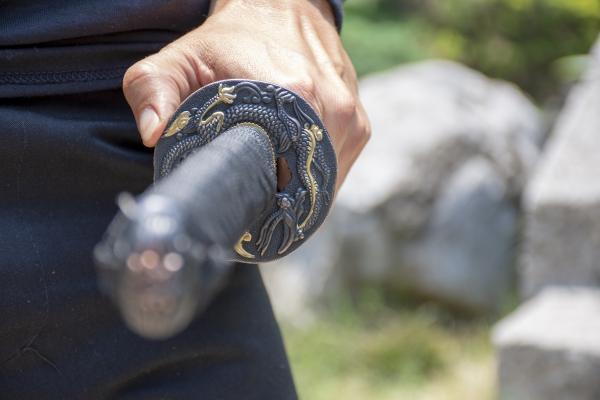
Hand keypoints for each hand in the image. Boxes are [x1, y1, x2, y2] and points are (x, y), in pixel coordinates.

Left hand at [123, 0, 369, 187]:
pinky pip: (337, 167)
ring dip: (299, 193)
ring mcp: (350, 118)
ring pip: (324, 180)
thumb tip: (152, 133)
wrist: (282, 8)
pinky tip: (292, 174)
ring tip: (271, 194)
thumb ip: (153, 89)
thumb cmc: (228, 40)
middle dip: (277, 202)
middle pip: (304, 184)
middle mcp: (331, 109)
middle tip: (250, 207)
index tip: (237, 210)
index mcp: (291, 95)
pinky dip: (316, 178)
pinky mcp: (359, 124)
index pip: (279, 176)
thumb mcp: (179, 59)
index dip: (256, 201)